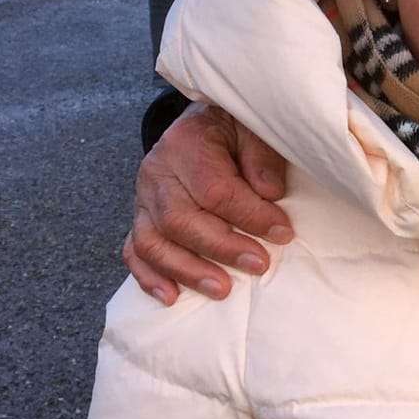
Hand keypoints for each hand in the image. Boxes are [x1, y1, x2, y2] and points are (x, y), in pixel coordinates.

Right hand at [123, 101, 292, 304]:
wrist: (205, 122)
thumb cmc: (235, 128)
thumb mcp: (254, 128)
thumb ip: (262, 156)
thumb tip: (270, 193)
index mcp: (186, 143)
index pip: (215, 190)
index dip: (250, 215)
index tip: (282, 232)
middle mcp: (157, 172)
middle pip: (179, 220)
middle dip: (222, 248)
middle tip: (258, 264)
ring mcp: (143, 198)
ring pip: (153, 242)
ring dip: (188, 270)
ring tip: (222, 289)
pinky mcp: (141, 218)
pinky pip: (135, 251)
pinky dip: (150, 277)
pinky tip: (171, 296)